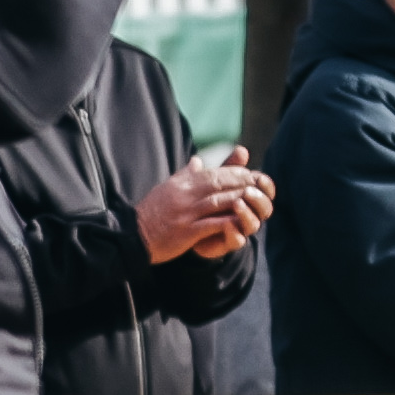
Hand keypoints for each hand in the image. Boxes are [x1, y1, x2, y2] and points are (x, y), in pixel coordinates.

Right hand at [136, 151, 275, 262]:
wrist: (133, 234)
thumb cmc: (152, 212)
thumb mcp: (167, 188)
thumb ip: (185, 174)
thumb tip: (198, 160)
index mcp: (182, 183)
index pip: (213, 173)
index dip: (235, 173)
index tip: (250, 174)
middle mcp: (185, 195)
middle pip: (219, 184)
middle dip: (242, 184)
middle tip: (260, 185)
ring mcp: (186, 214)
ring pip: (219, 202)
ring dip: (240, 201)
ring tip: (256, 202)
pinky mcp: (186, 232)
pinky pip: (212, 224)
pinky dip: (228, 222)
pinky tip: (241, 223)